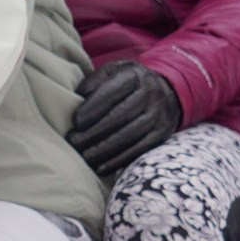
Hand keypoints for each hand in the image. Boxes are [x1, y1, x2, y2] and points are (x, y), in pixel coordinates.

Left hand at [68, 60, 182, 177]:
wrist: (165, 90)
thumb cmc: (126, 84)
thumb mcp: (112, 73)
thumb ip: (94, 82)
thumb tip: (78, 98)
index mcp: (134, 75)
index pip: (112, 91)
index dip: (93, 107)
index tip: (75, 122)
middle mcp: (150, 93)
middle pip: (121, 115)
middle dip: (94, 132)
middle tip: (74, 142)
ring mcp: (159, 114)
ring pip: (130, 135)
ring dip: (104, 149)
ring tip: (84, 157)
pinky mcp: (162, 133)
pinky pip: (140, 150)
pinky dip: (119, 161)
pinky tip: (101, 168)